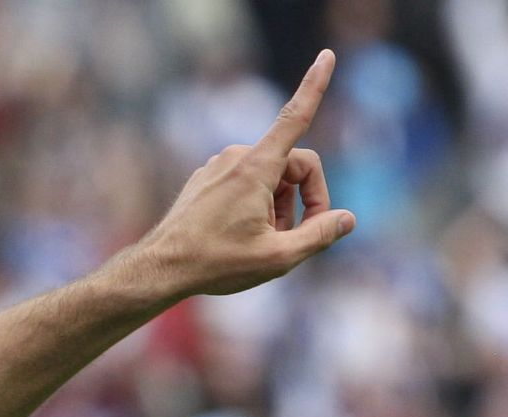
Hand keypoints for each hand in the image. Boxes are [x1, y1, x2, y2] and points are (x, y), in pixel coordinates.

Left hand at [137, 49, 355, 298]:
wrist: (159, 269)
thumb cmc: (215, 263)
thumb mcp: (277, 257)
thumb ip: (318, 236)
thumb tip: (348, 219)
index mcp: (256, 167)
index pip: (295, 117)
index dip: (315, 86)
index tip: (326, 55)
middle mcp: (236, 157)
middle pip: (294, 165)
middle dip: (305, 200)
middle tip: (299, 238)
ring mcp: (217, 167)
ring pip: (270, 178)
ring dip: (279, 207)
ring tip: (264, 242)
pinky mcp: (205, 180)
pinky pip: (245, 184)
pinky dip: (255, 206)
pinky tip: (241, 236)